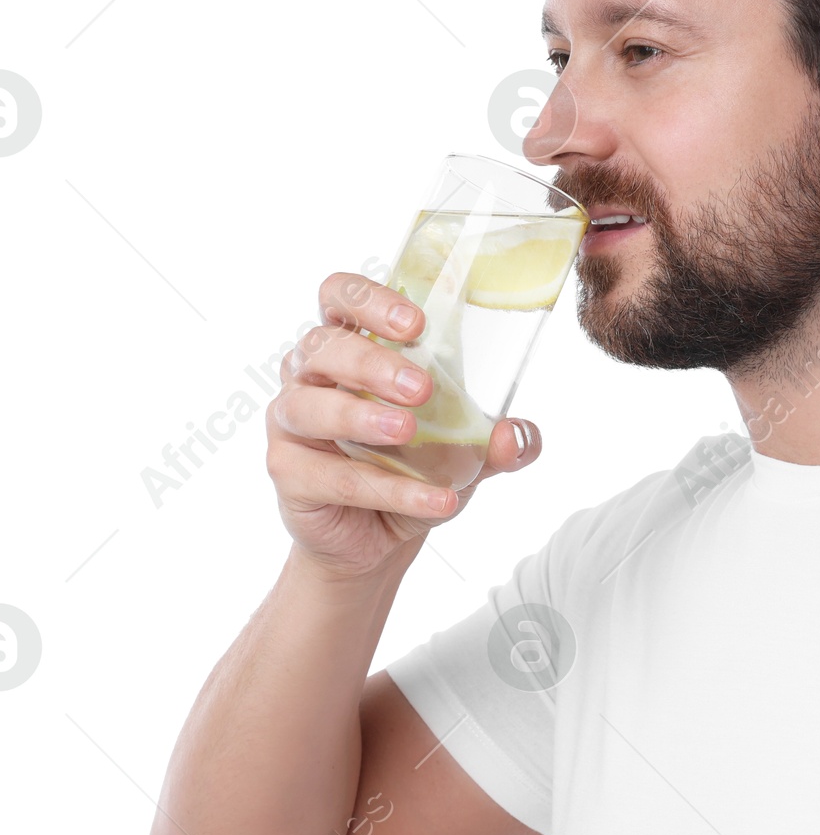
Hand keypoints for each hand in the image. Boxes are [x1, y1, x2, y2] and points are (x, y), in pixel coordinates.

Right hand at [265, 271, 541, 578]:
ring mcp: (291, 423)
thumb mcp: (464, 449)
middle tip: (420, 387)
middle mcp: (309, 375)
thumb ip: (496, 441)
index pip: (339, 297)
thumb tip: (518, 436)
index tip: (416, 323)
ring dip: (362, 416)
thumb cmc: (413, 466)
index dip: (368, 299)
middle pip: (322, 346)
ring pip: (310, 407)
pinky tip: (434, 501)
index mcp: (350, 346)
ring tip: (407, 431)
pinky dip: (388, 489)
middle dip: (371, 362)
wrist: (379, 537)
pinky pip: (333, 477)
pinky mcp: (287, 472)